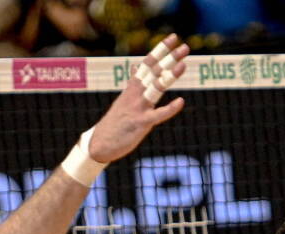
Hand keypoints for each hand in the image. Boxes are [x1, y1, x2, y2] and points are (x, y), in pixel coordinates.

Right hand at [86, 34, 189, 163]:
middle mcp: (135, 94)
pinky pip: (157, 115)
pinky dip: (169, 108)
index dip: (161, 49)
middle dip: (170, 58)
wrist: (100, 144)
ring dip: (170, 75)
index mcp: (132, 87)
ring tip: (184, 64)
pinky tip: (181, 102)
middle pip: (154, 71)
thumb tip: (138, 66)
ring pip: (156, 87)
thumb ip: (133, 82)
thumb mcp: (124, 98)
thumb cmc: (115, 122)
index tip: (173, 37)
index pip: (148, 63)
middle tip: (185, 47)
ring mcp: (138, 107)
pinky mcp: (141, 123)